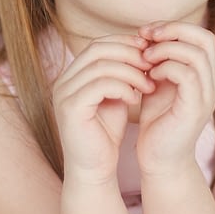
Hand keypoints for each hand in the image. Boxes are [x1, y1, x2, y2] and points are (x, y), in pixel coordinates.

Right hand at [52, 35, 155, 183]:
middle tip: (152, 65)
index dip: (124, 43)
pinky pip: (100, 85)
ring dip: (130, 72)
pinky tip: (135, 98)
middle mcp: (63, 81)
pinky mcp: (70, 108)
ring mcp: (63, 94)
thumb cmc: (106, 134)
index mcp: (72, 75)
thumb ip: (122, 74)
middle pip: (97, 49)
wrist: (94, 170)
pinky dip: (122, 87)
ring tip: (148, 85)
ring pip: (101, 66)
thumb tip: (142, 49)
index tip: (149, 52)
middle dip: (129, 53)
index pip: (98, 45)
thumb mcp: (116, 96)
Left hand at [136, 21, 214, 175]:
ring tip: (145, 58)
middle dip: (173, 31)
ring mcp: (206, 96)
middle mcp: (211, 83)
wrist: (160, 160)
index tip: (147, 32)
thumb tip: (146, 33)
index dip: (175, 27)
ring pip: (196, 54)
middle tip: (147, 37)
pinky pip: (186, 75)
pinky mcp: (195, 109)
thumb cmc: (157, 122)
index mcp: (204, 75)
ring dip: (166, 49)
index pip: (201, 35)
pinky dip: (165, 68)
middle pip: (204, 38)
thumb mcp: (158, 84)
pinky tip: (149, 76)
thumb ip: (158, 61)